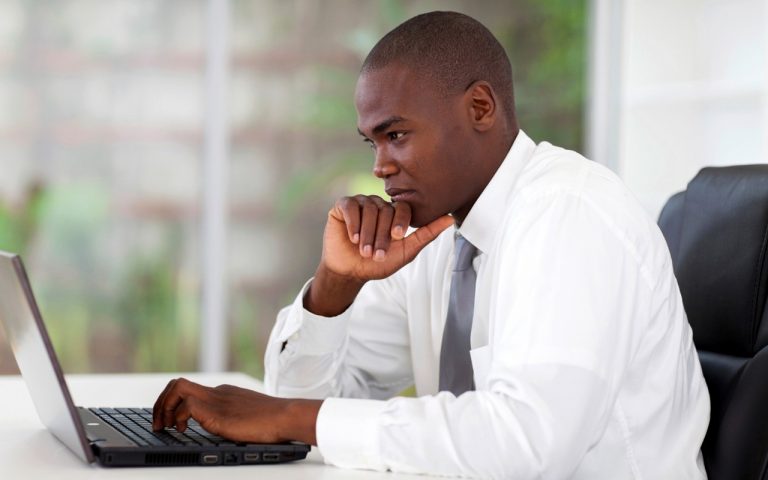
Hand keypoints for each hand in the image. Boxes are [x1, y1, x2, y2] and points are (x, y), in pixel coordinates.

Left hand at [152, 377, 321, 444]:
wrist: (286, 416)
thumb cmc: (274, 421)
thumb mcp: (247, 417)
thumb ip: (234, 418)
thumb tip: (226, 429)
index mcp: (224, 393)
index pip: (189, 390)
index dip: (173, 404)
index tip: (169, 421)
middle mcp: (217, 392)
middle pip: (177, 384)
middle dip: (161, 403)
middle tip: (158, 424)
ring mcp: (216, 400)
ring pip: (177, 388)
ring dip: (164, 407)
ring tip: (164, 427)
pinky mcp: (217, 412)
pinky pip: (187, 406)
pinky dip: (178, 418)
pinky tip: (183, 431)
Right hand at [322, 196, 452, 279]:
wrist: (350, 271)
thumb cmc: (378, 263)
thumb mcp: (406, 251)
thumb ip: (427, 234)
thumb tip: (451, 219)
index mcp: (394, 213)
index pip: (402, 207)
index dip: (400, 222)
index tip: (397, 238)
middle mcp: (378, 205)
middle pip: (384, 210)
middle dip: (381, 235)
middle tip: (376, 254)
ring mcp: (361, 203)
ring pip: (368, 208)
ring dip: (367, 233)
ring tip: (364, 250)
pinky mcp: (343, 206)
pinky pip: (351, 206)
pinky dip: (353, 223)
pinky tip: (353, 238)